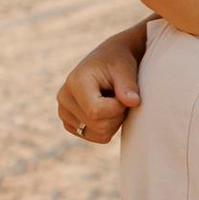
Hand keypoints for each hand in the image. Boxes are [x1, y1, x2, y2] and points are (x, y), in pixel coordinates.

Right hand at [57, 20, 148, 143]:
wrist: (107, 62)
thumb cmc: (117, 62)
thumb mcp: (125, 69)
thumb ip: (128, 85)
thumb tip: (134, 102)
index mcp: (75, 82)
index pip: (95, 112)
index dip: (117, 108)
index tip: (125, 95)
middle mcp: (64, 98)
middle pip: (98, 126)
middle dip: (117, 115)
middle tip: (120, 97)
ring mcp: (64, 112)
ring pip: (99, 135)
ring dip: (113, 121)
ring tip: (112, 101)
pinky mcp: (69, 123)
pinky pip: (96, 137)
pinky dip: (107, 127)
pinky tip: (105, 109)